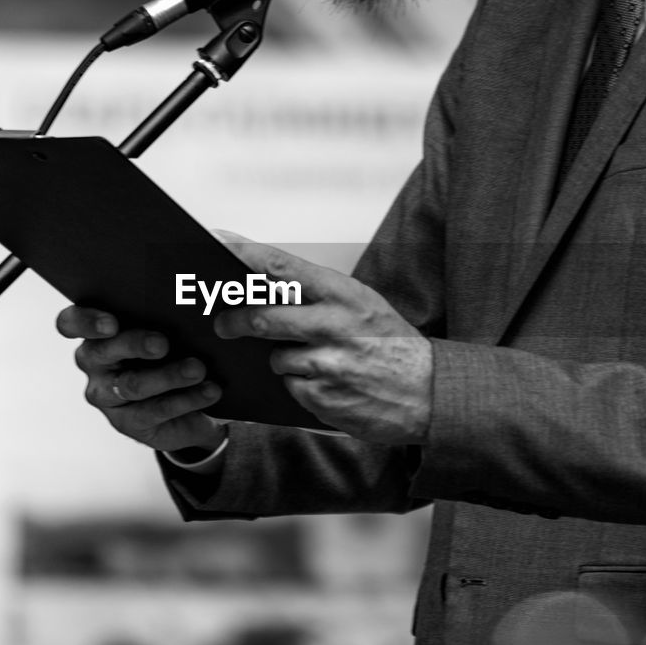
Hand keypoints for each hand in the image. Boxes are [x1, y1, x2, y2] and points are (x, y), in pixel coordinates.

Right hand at [56, 307, 225, 452]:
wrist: (194, 399)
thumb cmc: (177, 348)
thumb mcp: (170, 327)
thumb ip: (165, 314)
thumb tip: (193, 301)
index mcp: (96, 331)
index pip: (71, 323)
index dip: (85, 322)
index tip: (112, 323)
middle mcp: (94, 363)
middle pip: (100, 352)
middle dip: (132, 345)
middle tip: (162, 343)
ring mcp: (107, 396)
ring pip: (130, 385)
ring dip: (168, 375)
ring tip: (198, 369)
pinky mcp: (129, 423)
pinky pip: (155, 411)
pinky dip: (186, 399)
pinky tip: (210, 390)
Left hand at [212, 231, 432, 445]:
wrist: (430, 393)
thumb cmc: (391, 345)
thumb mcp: (361, 305)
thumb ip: (316, 294)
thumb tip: (264, 282)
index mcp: (343, 294)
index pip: (281, 267)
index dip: (242, 255)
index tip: (215, 247)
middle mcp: (334, 326)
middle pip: (262, 317)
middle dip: (234, 321)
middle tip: (224, 324)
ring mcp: (328, 364)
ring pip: (276, 358)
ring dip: (283, 361)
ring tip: (317, 362)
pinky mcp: (323, 397)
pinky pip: (291, 387)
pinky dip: (300, 386)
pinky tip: (327, 384)